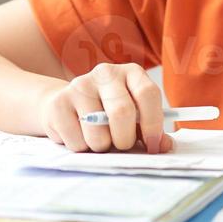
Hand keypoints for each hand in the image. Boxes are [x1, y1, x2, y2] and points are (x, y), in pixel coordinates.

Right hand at [38, 62, 173, 153]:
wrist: (63, 105)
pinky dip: (81, 148)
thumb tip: (164, 146)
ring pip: (98, 134)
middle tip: (122, 146)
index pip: (148, 93)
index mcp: (131, 73)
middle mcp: (105, 73)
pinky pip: (77, 142)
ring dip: (101, 147)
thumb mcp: (133, 117)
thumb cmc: (106, 113)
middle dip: (125, 140)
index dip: (153, 124)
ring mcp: (80, 85)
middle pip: (122, 112)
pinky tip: (79, 135)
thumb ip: (149, 130)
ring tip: (98, 139)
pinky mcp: (59, 103)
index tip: (153, 145)